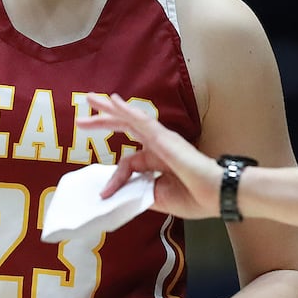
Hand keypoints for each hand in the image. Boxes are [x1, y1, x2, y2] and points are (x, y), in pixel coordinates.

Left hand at [77, 93, 223, 219]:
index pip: (127, 162)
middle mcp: (158, 144)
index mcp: (157, 159)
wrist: (215, 194)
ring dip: (110, 108)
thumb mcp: (156, 197)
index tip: (104, 195)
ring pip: (131, 118)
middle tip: (82, 118)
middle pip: (126, 126)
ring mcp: (162, 138)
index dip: (113, 179)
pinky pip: (142, 121)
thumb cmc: (194, 196)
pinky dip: (126, 111)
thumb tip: (115, 194)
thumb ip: (137, 192)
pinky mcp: (164, 138)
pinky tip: (113, 101)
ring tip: (91, 99)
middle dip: (103, 121)